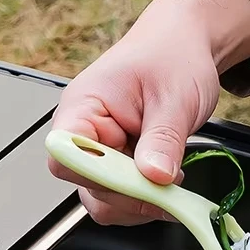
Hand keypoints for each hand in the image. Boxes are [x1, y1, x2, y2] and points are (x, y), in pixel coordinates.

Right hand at [48, 0, 249, 225]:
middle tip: (170, 186)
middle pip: (86, 186)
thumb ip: (163, 139)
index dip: (96, 175)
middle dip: (131, 194)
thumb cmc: (173, 57)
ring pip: (104, 200)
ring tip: (174, 182)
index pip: (64, 156)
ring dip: (141, 203)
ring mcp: (100, 153)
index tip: (137, 179)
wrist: (185, 46)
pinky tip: (169, 185)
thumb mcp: (176, 97)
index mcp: (82, 107)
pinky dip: (147, 201)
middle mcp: (83, 134)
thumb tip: (154, 177)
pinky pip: (122, 199)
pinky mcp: (118, 167)